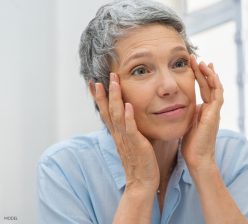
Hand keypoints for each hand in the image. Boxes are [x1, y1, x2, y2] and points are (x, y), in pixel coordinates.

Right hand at [94, 73, 159, 194]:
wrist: (142, 182)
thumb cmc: (139, 162)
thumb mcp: (131, 143)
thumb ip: (129, 130)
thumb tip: (130, 117)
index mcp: (117, 134)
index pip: (105, 112)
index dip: (99, 98)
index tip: (94, 83)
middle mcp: (118, 134)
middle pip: (107, 110)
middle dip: (103, 93)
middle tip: (100, 77)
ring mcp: (125, 139)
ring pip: (116, 115)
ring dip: (115, 98)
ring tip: (114, 82)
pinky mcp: (136, 144)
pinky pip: (130, 129)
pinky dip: (128, 117)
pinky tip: (127, 105)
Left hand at [182, 56, 223, 169]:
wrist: (197, 159)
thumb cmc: (190, 145)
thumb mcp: (186, 124)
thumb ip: (186, 114)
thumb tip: (178, 106)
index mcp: (204, 111)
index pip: (203, 90)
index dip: (198, 77)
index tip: (192, 66)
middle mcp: (211, 109)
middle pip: (209, 85)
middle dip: (202, 71)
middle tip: (195, 58)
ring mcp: (214, 111)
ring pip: (215, 87)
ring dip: (208, 73)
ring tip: (201, 61)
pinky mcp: (215, 113)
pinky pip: (217, 93)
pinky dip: (214, 82)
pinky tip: (208, 72)